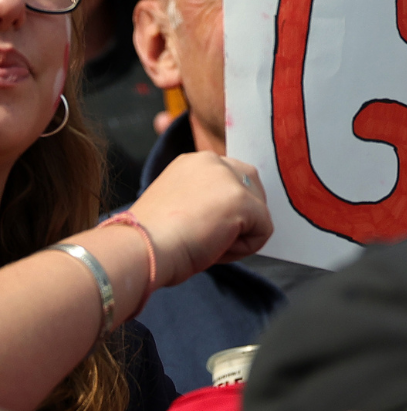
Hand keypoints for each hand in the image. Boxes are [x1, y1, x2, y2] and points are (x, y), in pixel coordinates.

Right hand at [130, 151, 272, 286]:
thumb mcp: (178, 206)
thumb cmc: (149, 238)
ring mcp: (230, 179)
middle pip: (254, 190)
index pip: (232, 181)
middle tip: (203, 236)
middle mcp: (214, 162)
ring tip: (204, 242)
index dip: (223, 210)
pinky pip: (263, 231)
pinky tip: (213, 249)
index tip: (196, 226)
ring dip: (238, 236)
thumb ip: (204, 200)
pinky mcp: (243, 201)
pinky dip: (243, 249)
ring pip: (259, 213)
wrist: (138, 249)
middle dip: (239, 219)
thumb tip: (229, 214)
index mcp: (194, 162)